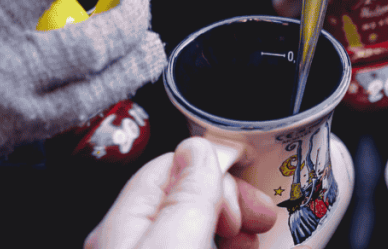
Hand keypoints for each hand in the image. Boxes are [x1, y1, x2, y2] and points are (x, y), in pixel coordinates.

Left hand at [85, 138, 276, 248]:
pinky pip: (195, 245)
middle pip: (185, 199)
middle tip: (263, 218)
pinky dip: (223, 245)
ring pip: (193, 229)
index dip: (217, 169)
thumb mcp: (176, 245)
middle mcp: (131, 243)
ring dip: (232, 228)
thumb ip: (187, 196)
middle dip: (231, 200)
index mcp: (123, 226)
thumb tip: (197, 148)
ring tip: (256, 240)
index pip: (170, 168)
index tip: (252, 182)